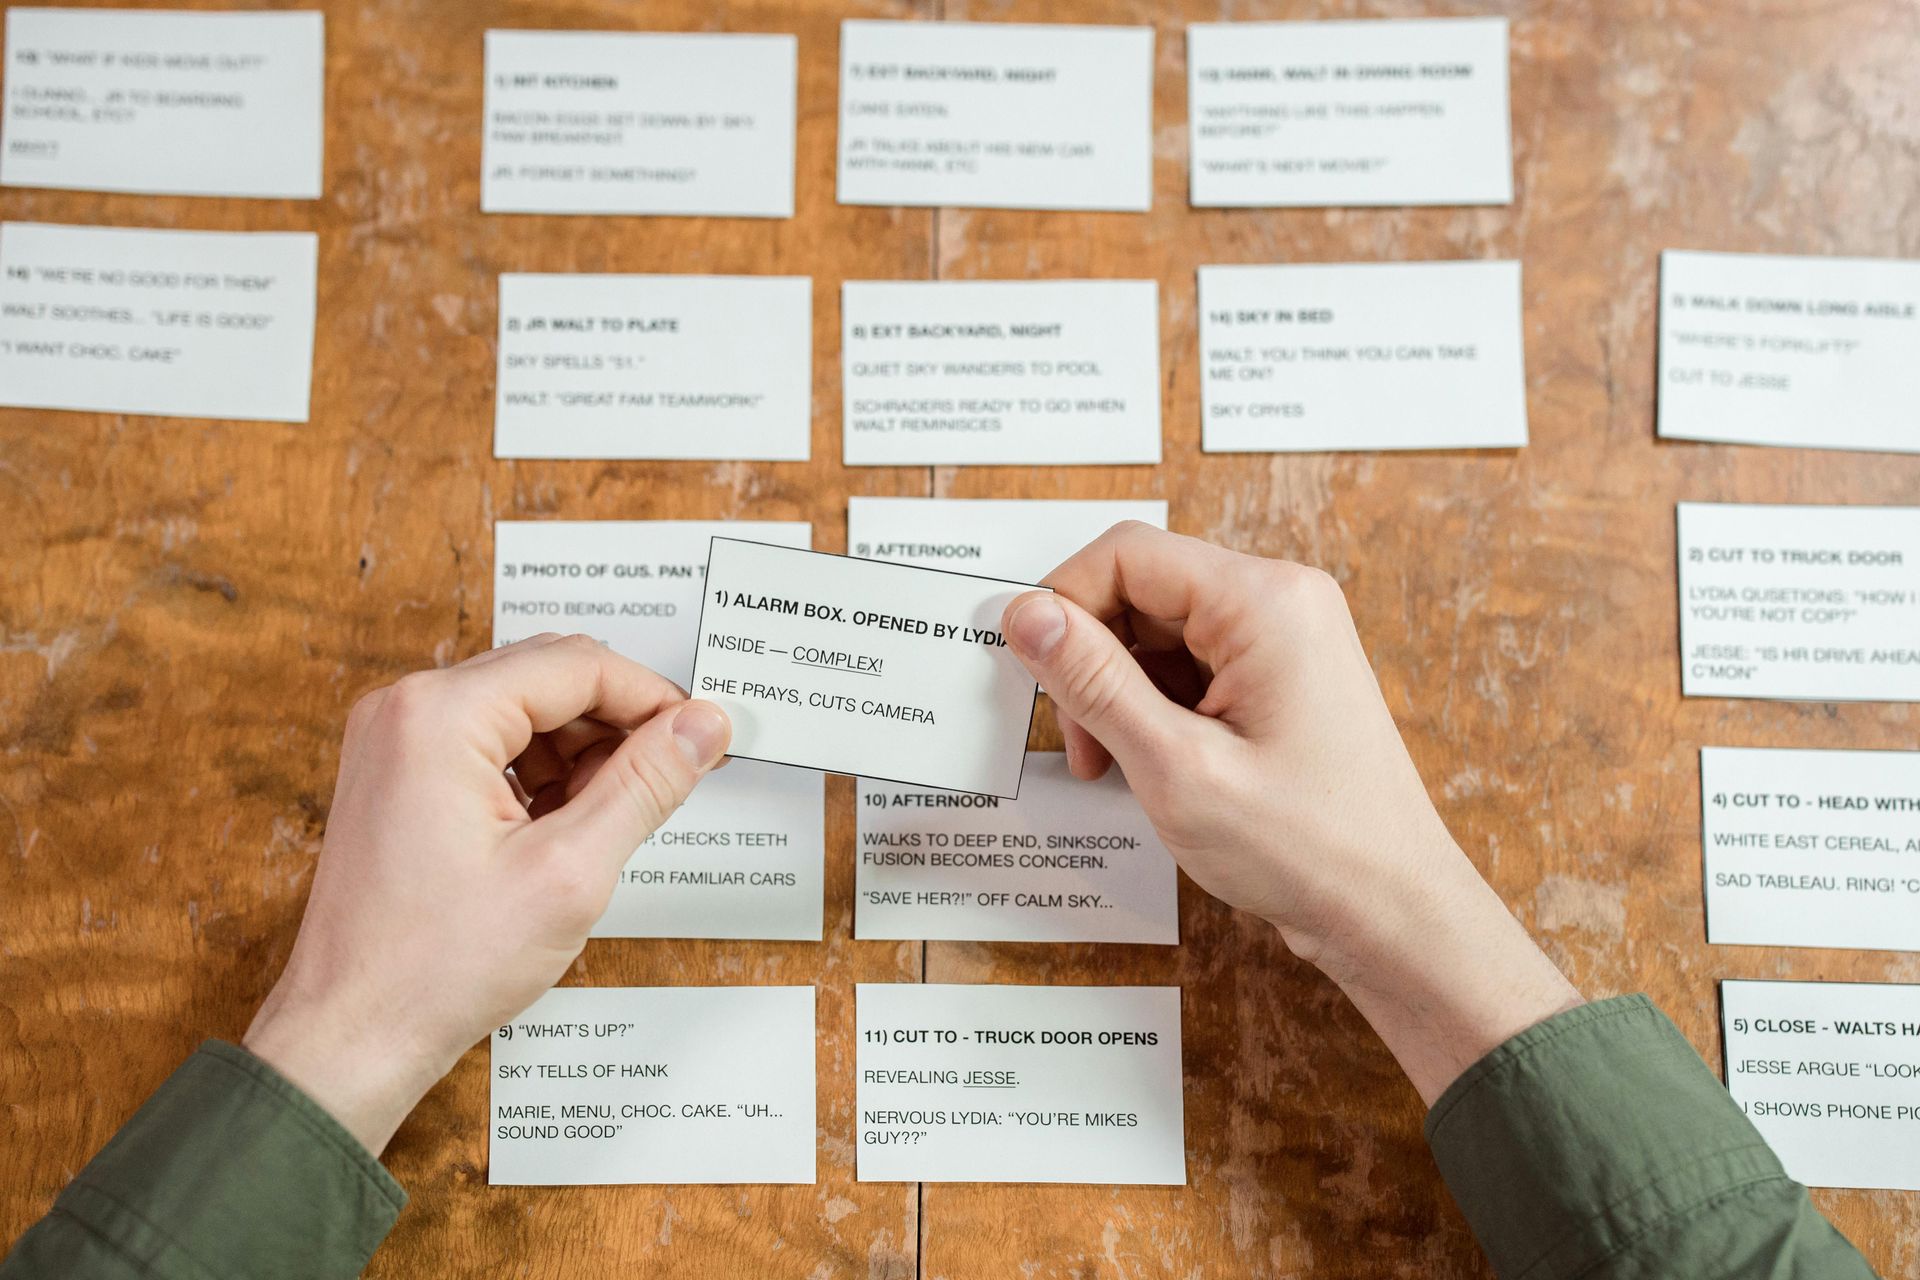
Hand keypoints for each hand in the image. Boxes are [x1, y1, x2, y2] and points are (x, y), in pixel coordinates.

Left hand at [243, 634, 730, 1152]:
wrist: (351, 1036)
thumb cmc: (434, 968)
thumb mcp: (569, 871)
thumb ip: (645, 784)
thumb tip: (702, 727)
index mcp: (439, 716)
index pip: (577, 664)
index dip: (652, 698)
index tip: (700, 736)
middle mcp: (406, 711)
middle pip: (548, 676)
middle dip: (617, 724)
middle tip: (670, 776)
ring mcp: (394, 742)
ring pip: (522, 709)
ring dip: (579, 752)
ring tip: (608, 821)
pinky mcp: (398, 775)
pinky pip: (489, 743)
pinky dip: (538, 774)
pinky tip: (563, 830)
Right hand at [1000, 524, 1578, 1102]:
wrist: (1393, 913)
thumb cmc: (1308, 848)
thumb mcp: (1176, 766)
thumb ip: (1094, 683)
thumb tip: (1025, 617)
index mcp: (1264, 602)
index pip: (1128, 554)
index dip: (1063, 603)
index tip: (1030, 670)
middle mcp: (1280, 602)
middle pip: (1142, 588)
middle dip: (1091, 658)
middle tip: (1081, 743)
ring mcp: (1285, 639)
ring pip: (1161, 631)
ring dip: (1119, 690)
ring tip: (1114, 765)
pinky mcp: (1281, 677)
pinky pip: (1192, 664)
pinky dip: (1154, 707)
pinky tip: (1152, 766)